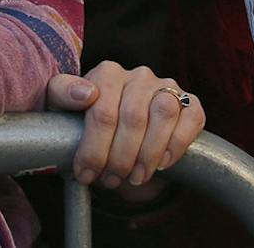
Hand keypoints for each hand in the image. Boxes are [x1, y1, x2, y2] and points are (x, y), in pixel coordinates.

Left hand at [47, 63, 204, 192]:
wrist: (117, 134)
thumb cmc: (85, 119)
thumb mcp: (62, 106)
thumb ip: (62, 93)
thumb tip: (86, 94)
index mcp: (108, 72)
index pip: (103, 111)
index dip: (94, 149)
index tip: (86, 174)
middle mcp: (139, 75)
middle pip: (133, 118)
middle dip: (120, 158)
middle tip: (111, 181)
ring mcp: (166, 87)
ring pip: (163, 114)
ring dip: (149, 153)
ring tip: (134, 177)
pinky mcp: (189, 102)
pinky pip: (191, 118)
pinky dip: (177, 144)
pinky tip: (162, 164)